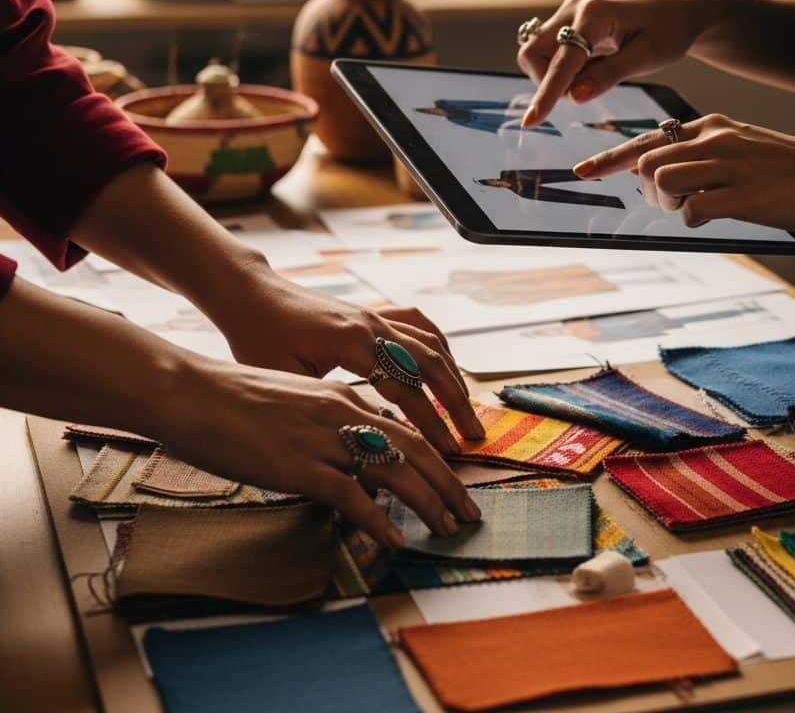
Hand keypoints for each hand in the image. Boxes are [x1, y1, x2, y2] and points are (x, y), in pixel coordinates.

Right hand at [157, 360, 481, 546]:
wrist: (191, 391)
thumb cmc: (233, 400)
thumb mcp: (293, 406)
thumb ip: (324, 429)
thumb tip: (345, 464)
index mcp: (341, 398)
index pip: (405, 430)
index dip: (436, 461)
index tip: (454, 484)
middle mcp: (341, 413)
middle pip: (414, 449)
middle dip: (448, 484)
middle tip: (469, 513)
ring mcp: (321, 438)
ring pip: (393, 470)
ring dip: (427, 502)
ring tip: (447, 528)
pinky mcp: (297, 464)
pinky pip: (350, 494)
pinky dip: (378, 518)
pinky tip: (394, 538)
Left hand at [215, 270, 485, 455]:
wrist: (251, 295)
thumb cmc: (257, 338)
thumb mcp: (282, 379)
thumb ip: (322, 408)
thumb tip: (352, 451)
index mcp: (352, 342)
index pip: (406, 387)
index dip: (431, 422)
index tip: (448, 451)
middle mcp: (372, 324)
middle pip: (432, 363)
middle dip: (456, 402)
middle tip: (473, 436)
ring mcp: (376, 316)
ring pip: (433, 344)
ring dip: (454, 377)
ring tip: (467, 410)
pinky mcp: (374, 314)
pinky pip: (420, 327)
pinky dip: (441, 349)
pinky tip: (448, 369)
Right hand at [517, 0, 707, 125]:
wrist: (676, 11)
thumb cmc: (668, 32)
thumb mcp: (647, 58)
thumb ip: (609, 75)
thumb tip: (575, 97)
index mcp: (595, 14)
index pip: (562, 61)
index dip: (546, 93)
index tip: (531, 122)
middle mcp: (575, 7)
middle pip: (534, 53)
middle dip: (549, 81)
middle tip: (588, 88)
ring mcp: (569, 11)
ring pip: (537, 54)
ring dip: (556, 76)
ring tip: (596, 74)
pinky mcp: (568, 19)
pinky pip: (550, 51)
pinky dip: (564, 68)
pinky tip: (595, 63)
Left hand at [573, 114, 794, 232]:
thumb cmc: (794, 168)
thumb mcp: (744, 146)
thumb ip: (704, 154)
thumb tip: (662, 174)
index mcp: (712, 126)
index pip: (647, 140)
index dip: (610, 158)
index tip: (582, 171)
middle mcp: (715, 139)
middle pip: (647, 163)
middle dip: (649, 191)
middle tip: (678, 204)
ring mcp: (728, 165)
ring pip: (663, 182)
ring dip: (670, 205)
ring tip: (700, 209)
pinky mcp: (743, 194)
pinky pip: (692, 211)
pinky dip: (694, 220)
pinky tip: (718, 218)